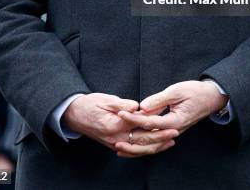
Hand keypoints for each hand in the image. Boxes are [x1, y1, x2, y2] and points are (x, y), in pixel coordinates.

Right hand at [62, 93, 177, 155]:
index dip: (155, 122)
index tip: (168, 119)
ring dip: (156, 146)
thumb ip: (122, 104)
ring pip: (139, 149)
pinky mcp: (114, 145)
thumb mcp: (105, 99)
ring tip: (170, 142)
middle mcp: (116, 138)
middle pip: (143, 140)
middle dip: (160, 137)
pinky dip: (145, 150)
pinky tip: (154, 147)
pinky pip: (133, 151)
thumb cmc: (89, 104)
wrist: (74, 115)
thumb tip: (137, 106)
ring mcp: (115, 144)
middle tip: (175, 133)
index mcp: (115, 124)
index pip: (140, 125)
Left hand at [118, 80, 228, 138]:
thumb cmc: (196, 92)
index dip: (133, 118)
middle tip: (114, 139)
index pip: (149, 122)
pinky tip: (135, 143)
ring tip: (120, 148)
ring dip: (136, 147)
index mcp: (174, 121)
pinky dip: (144, 143)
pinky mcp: (172, 130)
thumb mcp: (177, 91)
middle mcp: (173, 130)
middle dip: (131, 139)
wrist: (212, 97)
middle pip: (149, 140)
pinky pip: (157, 140)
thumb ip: (159, 99)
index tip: (120, 114)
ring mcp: (173, 132)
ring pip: (152, 144)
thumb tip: (142, 107)